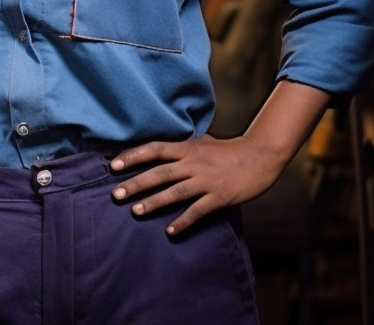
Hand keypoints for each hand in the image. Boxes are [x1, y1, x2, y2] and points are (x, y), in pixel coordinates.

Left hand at [109, 135, 283, 235]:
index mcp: (187, 147)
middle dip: (136, 184)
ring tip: (135, 211)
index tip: (112, 165)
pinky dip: (183, 221)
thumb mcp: (202, 141)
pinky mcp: (219, 196)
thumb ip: (181, 144)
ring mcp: (206, 180)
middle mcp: (193, 163)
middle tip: (115, 194)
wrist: (260, 156)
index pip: (154, 149)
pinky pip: (198, 211)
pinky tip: (170, 231)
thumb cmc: (227, 150)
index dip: (132, 156)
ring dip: (154, 202)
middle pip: (159, 173)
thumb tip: (156, 146)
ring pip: (175, 192)